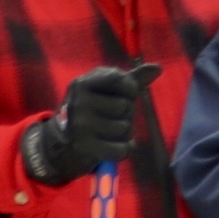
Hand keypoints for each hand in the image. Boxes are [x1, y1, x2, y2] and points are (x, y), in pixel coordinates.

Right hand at [19, 60, 158, 182]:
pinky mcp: (87, 147)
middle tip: (111, 118)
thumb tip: (158, 68)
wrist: (60, 143)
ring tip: (111, 133)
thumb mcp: (104, 91)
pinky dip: (124, 150)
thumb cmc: (90, 111)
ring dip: (125, 133)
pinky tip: (115, 146)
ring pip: (125, 128)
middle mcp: (80, 102)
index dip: (129, 89)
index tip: (124, 95)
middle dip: (126, 114)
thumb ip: (131, 80)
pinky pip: (122, 149)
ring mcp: (81, 125)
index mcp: (83, 83)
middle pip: (126, 106)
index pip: (120, 79)